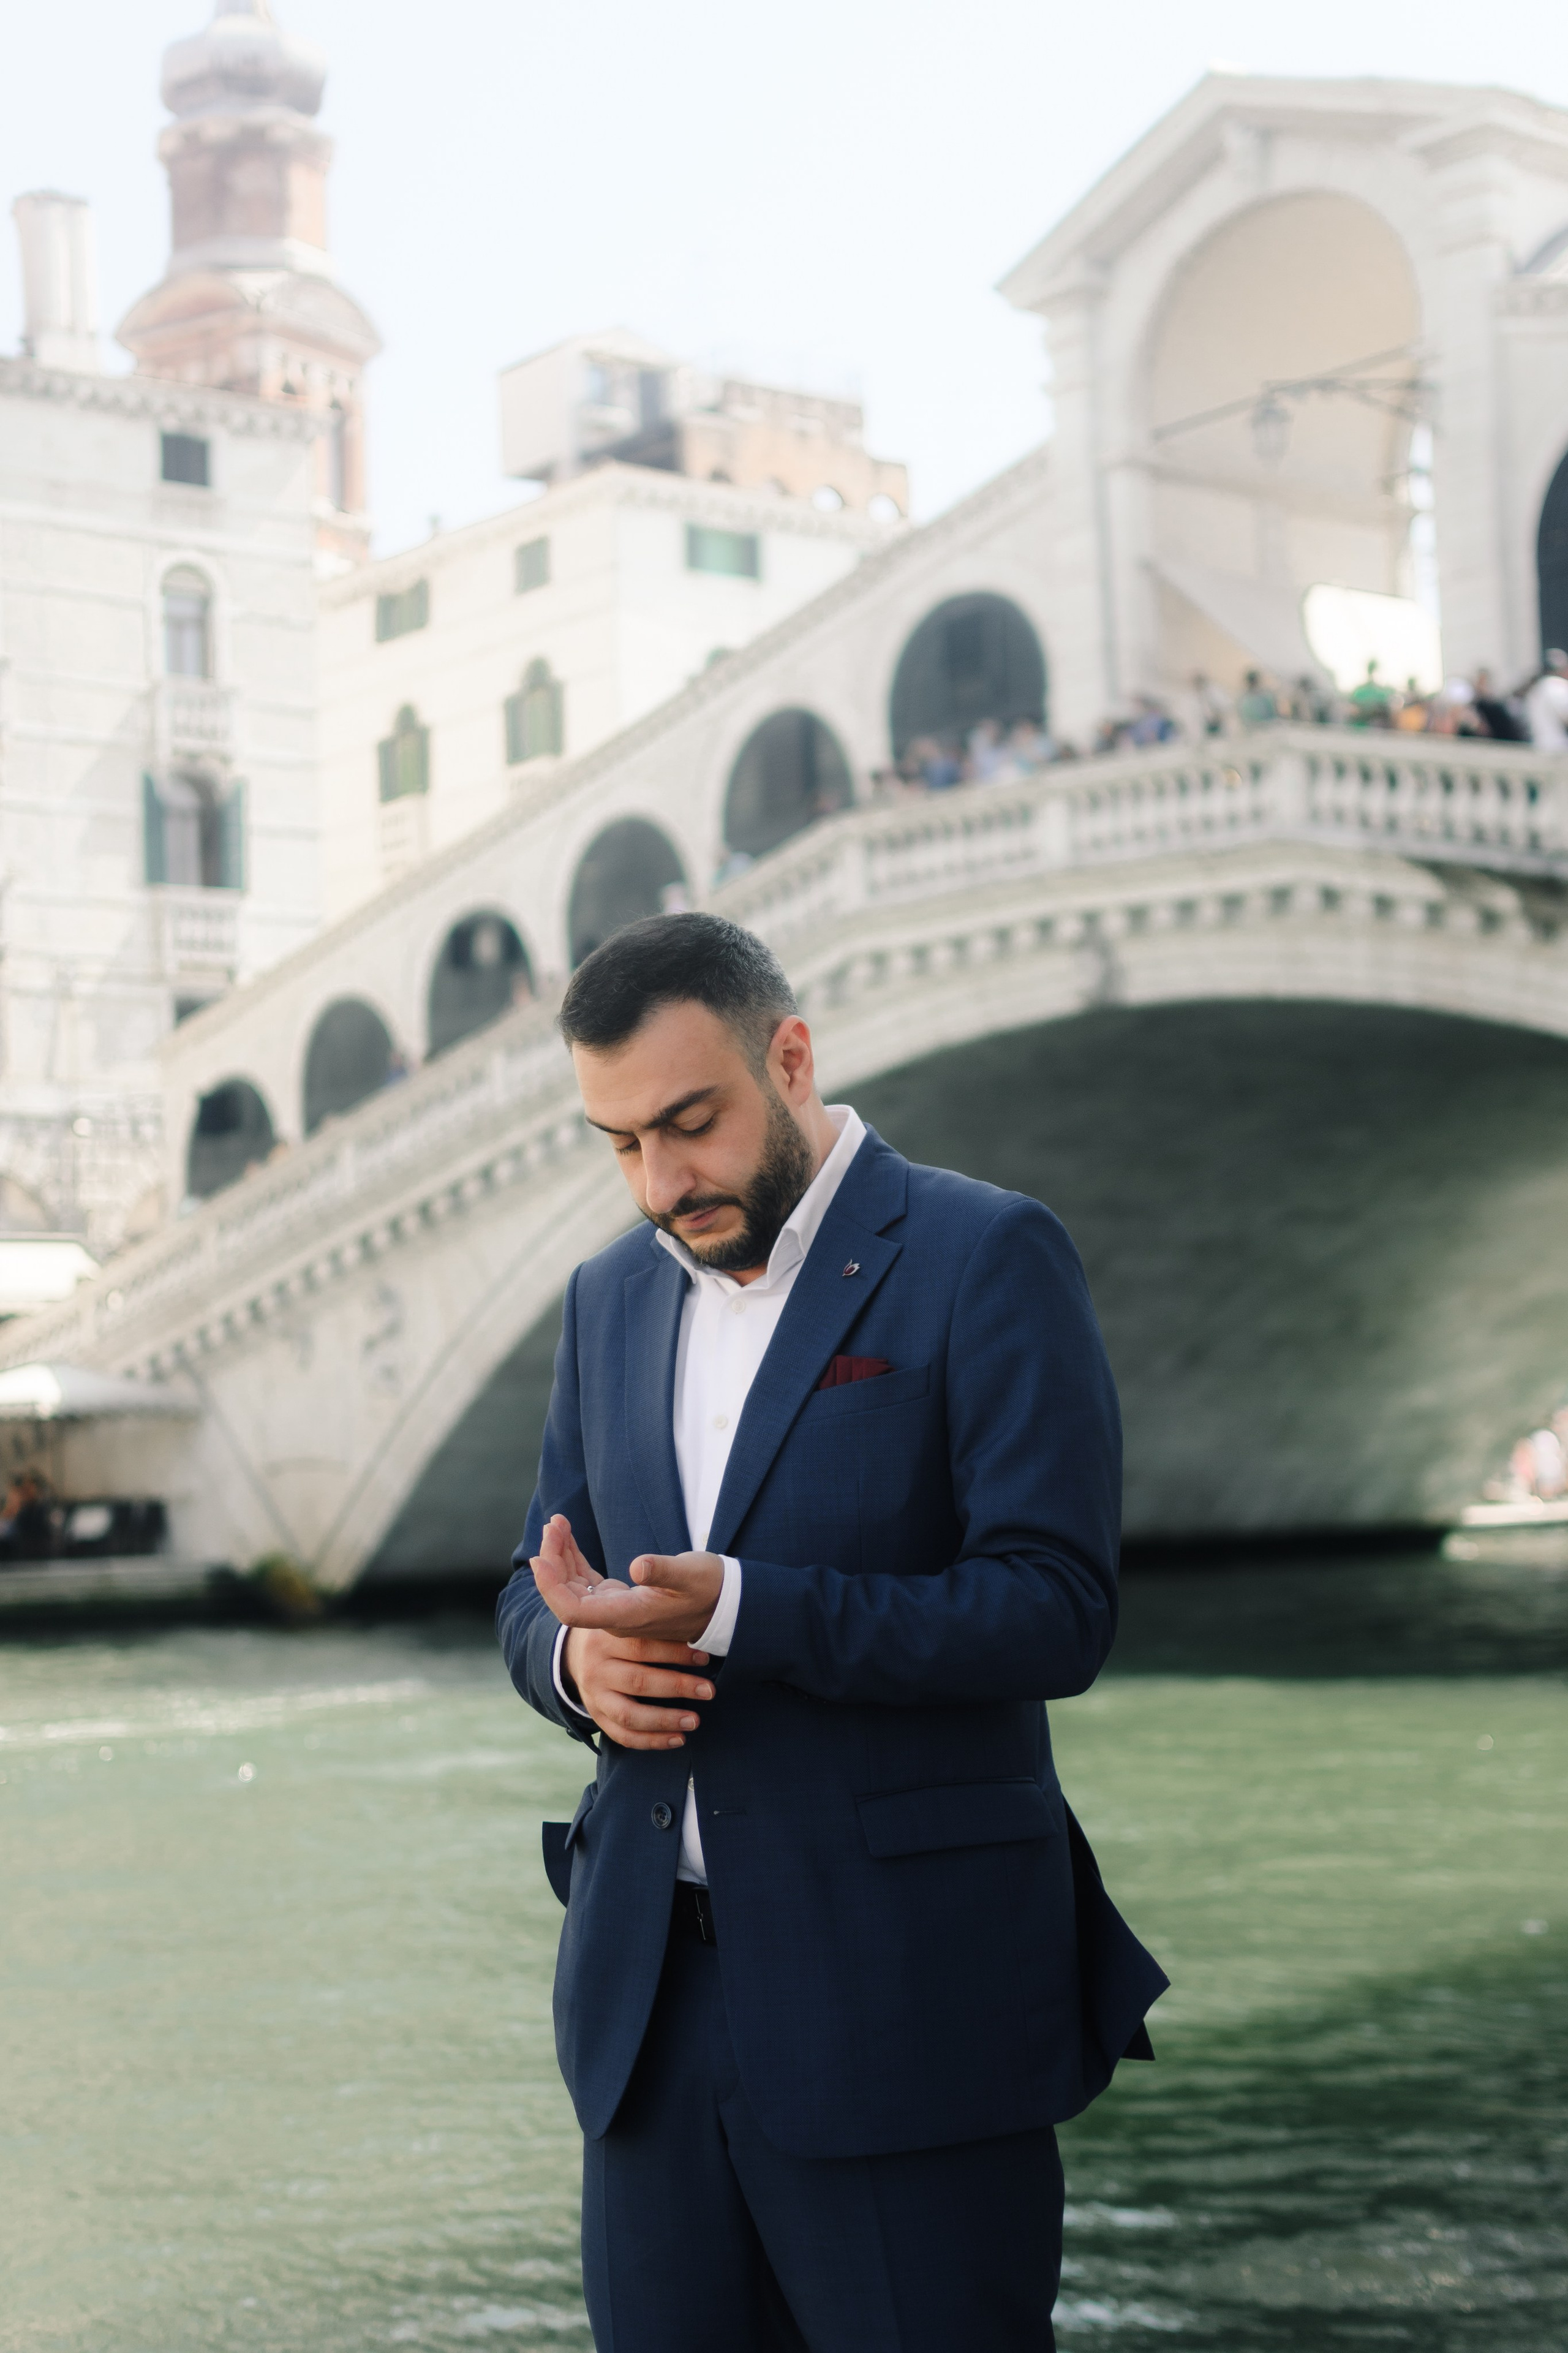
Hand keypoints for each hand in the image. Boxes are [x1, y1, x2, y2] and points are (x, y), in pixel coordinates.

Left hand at [531, 1513, 724, 1646]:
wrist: (725, 1605)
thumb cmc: (710, 1589)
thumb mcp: (690, 1575)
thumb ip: (663, 1572)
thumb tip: (637, 1567)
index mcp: (627, 1616)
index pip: (573, 1611)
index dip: (551, 1588)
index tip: (541, 1557)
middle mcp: (615, 1617)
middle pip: (567, 1595)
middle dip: (554, 1560)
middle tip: (553, 1524)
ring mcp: (616, 1608)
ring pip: (575, 1585)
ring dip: (562, 1556)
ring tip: (557, 1523)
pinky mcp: (620, 1597)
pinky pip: (587, 1579)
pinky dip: (574, 1557)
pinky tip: (568, 1536)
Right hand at [562, 1627, 713, 1751]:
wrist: (574, 1650)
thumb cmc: (615, 1630)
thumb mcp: (622, 1611)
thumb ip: (647, 1613)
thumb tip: (691, 1618)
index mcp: (604, 1638)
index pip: (641, 1646)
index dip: (674, 1653)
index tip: (704, 1658)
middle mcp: (595, 1668)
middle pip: (638, 1681)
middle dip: (677, 1687)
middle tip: (708, 1691)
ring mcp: (593, 1696)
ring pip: (629, 1714)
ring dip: (665, 1720)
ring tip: (694, 1721)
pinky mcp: (596, 1716)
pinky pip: (623, 1736)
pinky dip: (651, 1741)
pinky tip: (678, 1739)